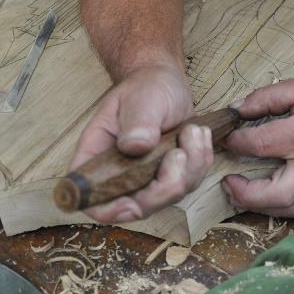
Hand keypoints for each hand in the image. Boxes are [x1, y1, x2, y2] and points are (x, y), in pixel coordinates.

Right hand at [70, 65, 213, 222]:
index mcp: (99, 155)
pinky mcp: (171, 176)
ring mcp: (147, 178)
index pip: (92, 197)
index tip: (132, 203)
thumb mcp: (140, 98)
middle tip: (180, 152)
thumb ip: (138, 122)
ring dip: (190, 167)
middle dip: (166, 186)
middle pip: (138, 206)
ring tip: (192, 132)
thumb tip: (135, 146)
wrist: (164, 83)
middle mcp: (120, 174)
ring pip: (170, 196)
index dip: (109, 210)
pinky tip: (199, 135)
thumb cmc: (144, 88)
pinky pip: (191, 183)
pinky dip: (201, 162)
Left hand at [223, 71, 293, 217]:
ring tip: (243, 192)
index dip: (236, 143)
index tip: (227, 138)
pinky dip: (284, 205)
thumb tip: (236, 110)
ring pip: (291, 208)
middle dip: (244, 194)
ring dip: (261, 205)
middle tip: (227, 182)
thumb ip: (266, 98)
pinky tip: (270, 194)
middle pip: (275, 194)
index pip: (260, 146)